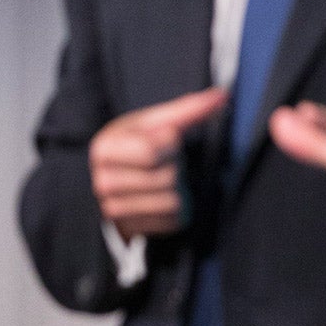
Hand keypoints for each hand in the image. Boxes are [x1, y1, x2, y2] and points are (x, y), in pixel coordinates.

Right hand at [89, 86, 228, 239]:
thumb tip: (221, 95)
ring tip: (164, 182)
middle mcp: (103, 181)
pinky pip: (172, 221)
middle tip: (164, 163)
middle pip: (165, 177)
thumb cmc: (139, 146)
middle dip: (175, 167)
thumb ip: (188, 109)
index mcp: (105, 148)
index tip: (166, 140)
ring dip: (178, 190)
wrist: (120, 182)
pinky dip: (177, 210)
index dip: (171, 143)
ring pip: (171, 201)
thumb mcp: (155, 123)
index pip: (152, 150)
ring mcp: (113, 210)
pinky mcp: (131, 230)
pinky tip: (163, 200)